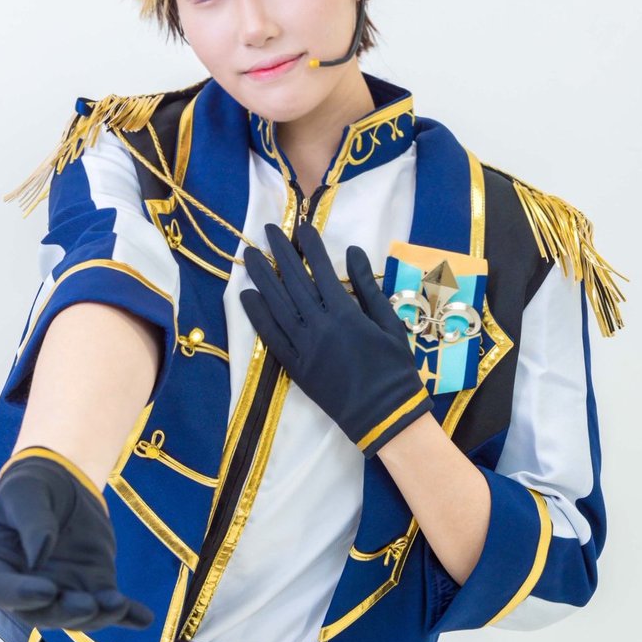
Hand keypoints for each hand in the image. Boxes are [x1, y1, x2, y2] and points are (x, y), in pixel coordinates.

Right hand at [0, 450, 152, 631]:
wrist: (59, 486)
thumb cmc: (31, 487)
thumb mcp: (25, 494)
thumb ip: (32, 522)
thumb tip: (40, 554)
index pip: (5, 591)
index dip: (23, 595)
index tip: (46, 590)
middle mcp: (28, 591)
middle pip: (45, 613)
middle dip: (68, 613)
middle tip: (89, 605)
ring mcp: (63, 591)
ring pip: (80, 616)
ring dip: (100, 616)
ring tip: (120, 605)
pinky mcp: (93, 586)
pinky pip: (109, 605)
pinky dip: (128, 615)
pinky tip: (144, 618)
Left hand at [240, 223, 432, 457]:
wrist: (385, 414)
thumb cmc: (394, 367)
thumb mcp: (390, 323)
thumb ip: (368, 287)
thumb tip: (353, 252)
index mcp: (346, 314)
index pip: (321, 271)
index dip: (309, 247)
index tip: (300, 227)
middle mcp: (320, 326)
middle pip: (294, 283)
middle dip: (280, 254)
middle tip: (268, 231)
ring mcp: (304, 348)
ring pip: (276, 306)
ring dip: (262, 279)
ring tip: (251, 256)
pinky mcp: (295, 367)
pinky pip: (271, 338)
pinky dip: (258, 316)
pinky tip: (247, 297)